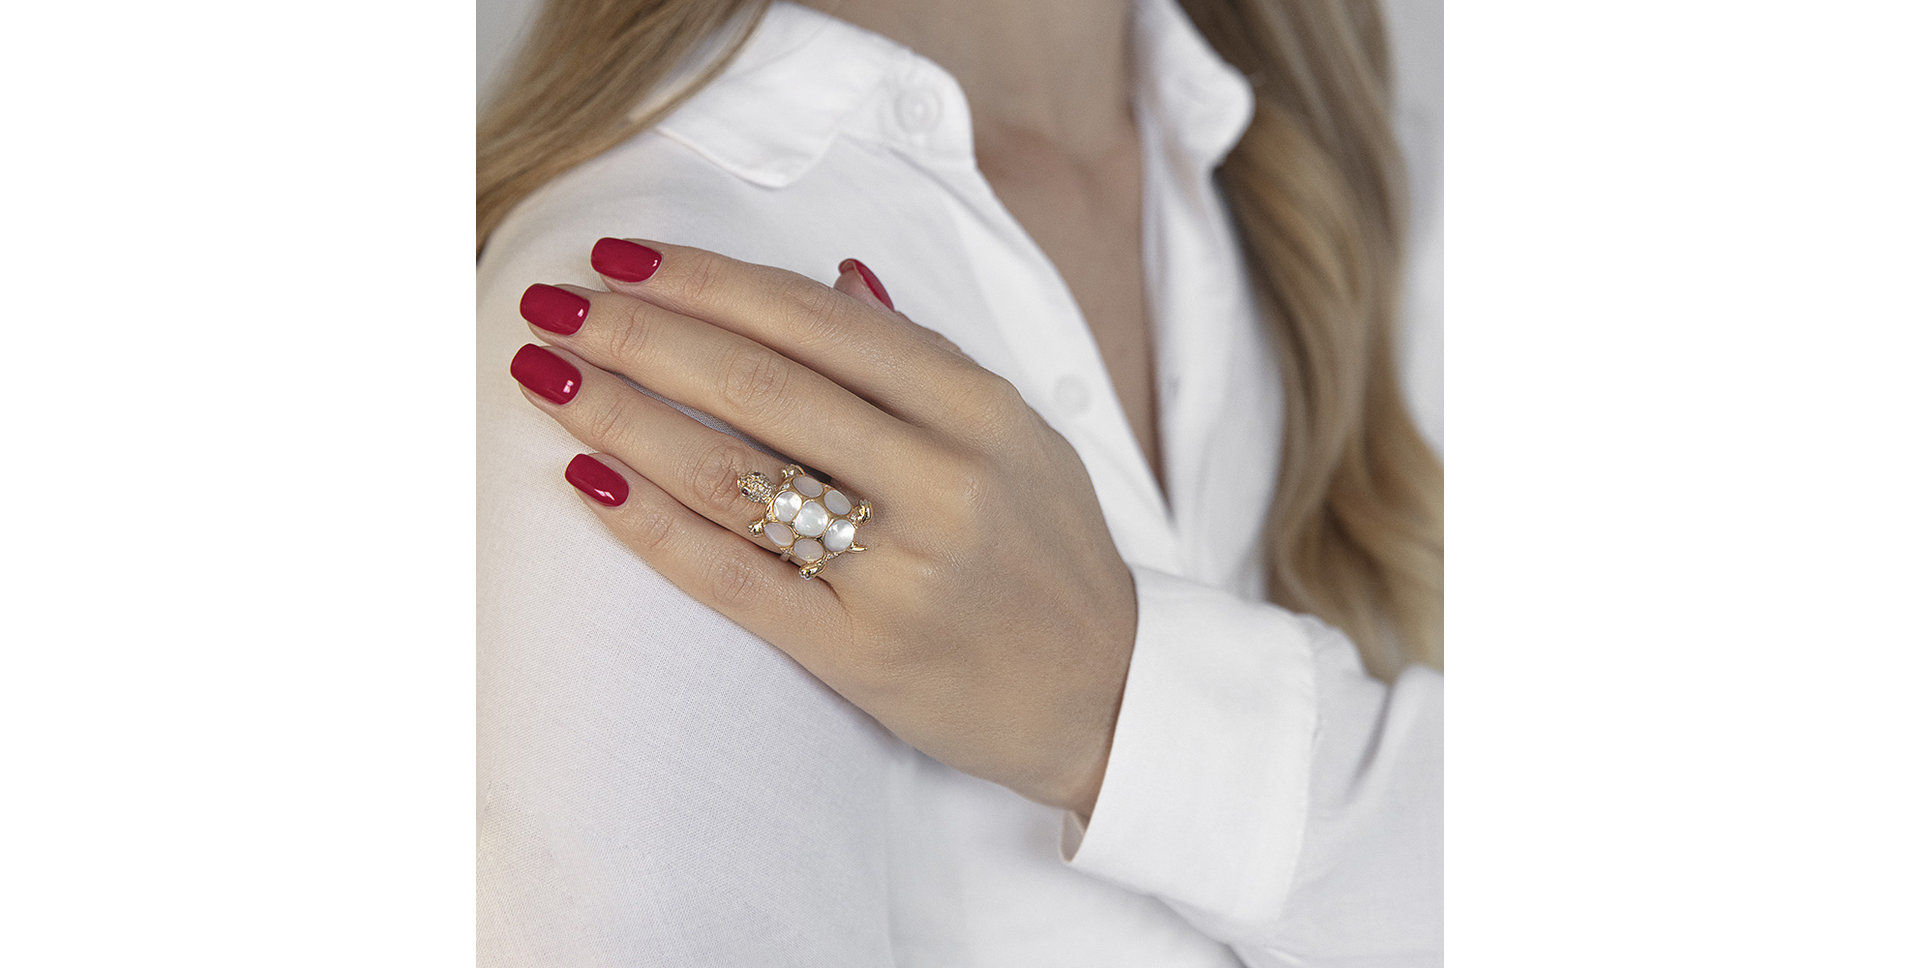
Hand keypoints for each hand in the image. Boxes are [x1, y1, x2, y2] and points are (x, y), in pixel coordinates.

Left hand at [509, 239, 1136, 817]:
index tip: (621, 254)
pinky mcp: (859, 649)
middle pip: (758, 385)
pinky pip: (732, 578)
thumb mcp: (1019, 435)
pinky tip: (586, 483)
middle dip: (638, 334)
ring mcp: (900, 569)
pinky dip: (650, 525)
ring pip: (732, 475)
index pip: (815, 320)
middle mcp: (942, 479)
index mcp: (978, 409)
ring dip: (621, 417)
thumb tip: (835, 276)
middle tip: (550, 303)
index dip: (706, 280)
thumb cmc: (1049, 551)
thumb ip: (924, 358)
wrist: (1104, 694)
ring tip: (545, 376)